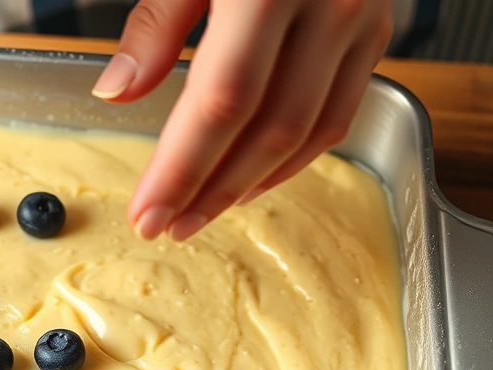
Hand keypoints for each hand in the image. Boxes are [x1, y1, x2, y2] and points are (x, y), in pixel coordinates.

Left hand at [92, 0, 394, 239]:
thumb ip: (156, 23)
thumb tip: (117, 95)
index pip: (221, 102)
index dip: (181, 167)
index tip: (146, 212)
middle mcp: (325, 8)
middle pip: (267, 129)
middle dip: (210, 189)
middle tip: (167, 225)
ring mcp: (359, 21)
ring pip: (310, 132)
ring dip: (252, 183)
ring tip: (203, 213)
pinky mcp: (376, 30)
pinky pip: (340, 112)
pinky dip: (296, 156)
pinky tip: (256, 177)